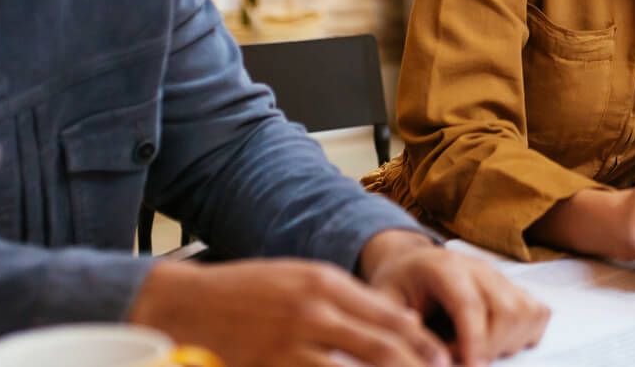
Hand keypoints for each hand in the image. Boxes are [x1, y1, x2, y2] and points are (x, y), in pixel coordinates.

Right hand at [130, 257, 448, 366]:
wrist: (191, 304)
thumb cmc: (251, 289)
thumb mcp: (304, 278)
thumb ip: (350, 299)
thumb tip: (401, 323)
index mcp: (326, 283)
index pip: (389, 315)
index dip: (421, 341)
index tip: (443, 357)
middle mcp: (315, 311)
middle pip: (382, 346)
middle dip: (417, 366)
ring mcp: (292, 343)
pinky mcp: (273, 366)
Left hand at [361, 230, 550, 365]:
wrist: (410, 262)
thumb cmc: (396, 286)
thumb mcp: (383, 304)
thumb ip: (403, 330)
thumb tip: (432, 356)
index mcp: (444, 267)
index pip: (469, 305)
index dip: (473, 342)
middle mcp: (480, 268)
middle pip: (506, 312)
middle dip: (489, 348)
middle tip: (459, 361)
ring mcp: (501, 276)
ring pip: (527, 314)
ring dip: (508, 344)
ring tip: (477, 351)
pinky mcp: (514, 287)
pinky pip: (537, 313)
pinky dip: (525, 335)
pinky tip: (497, 342)